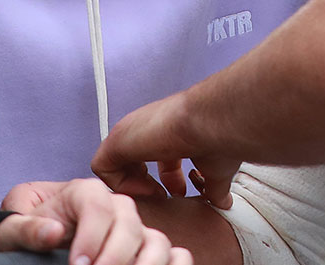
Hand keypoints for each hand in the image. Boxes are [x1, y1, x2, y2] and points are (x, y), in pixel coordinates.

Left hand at [0, 178, 191, 264]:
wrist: (37, 235)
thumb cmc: (27, 229)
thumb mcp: (12, 227)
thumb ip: (26, 228)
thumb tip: (53, 232)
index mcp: (84, 192)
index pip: (99, 207)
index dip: (92, 238)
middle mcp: (116, 206)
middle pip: (131, 226)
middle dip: (115, 259)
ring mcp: (135, 228)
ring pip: (158, 241)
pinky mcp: (146, 249)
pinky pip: (176, 255)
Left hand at [91, 95, 241, 209]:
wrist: (210, 122)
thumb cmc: (217, 140)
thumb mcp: (215, 170)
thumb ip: (213, 186)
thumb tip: (222, 202)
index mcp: (168, 132)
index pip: (158, 157)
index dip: (167, 181)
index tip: (180, 195)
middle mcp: (145, 129)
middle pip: (134, 162)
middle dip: (147, 185)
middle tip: (164, 197)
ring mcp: (128, 133)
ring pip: (115, 165)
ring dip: (134, 187)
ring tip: (155, 194)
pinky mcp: (115, 141)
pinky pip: (102, 169)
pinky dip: (120, 185)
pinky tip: (146, 188)